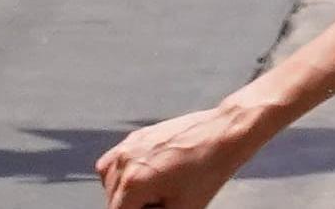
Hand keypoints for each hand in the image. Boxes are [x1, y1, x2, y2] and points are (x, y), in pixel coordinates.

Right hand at [96, 100, 266, 207]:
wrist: (223, 133)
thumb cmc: (209, 168)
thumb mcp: (183, 208)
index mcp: (133, 181)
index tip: (155, 208)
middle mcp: (125, 160)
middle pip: (113, 198)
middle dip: (133, 205)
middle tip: (161, 203)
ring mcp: (129, 145)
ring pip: (110, 179)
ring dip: (125, 190)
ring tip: (154, 192)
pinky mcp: (137, 136)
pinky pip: (116, 160)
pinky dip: (125, 172)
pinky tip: (148, 176)